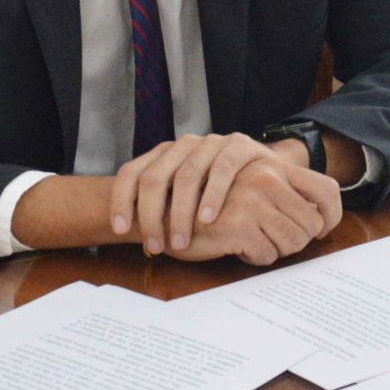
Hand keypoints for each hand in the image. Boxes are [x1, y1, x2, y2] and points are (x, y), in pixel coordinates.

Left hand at [108, 133, 285, 253]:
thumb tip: (128, 232)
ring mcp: (211, 143)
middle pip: (154, 177)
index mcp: (163, 154)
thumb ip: (162, 206)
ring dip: (180, 213)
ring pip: (186, 175)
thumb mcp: (186, 197)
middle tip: (155, 246)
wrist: (268, 173)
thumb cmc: (220, 193)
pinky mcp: (239, 146)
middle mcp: (183, 145)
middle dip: (151, 215)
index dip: (121, 200)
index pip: (131, 172)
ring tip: (181, 242)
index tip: (121, 230)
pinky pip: (222, 169)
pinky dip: (212, 196)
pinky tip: (208, 219)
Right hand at [190, 160, 342, 264]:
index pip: (327, 191)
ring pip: (293, 243)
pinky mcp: (239, 225)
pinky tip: (234, 247)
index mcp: (273, 166)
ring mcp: (254, 200)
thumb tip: (321, 221)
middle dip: (294, 241)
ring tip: (250, 241)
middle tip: (271, 241)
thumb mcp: (248, 189)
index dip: (332, 217)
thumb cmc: (209, 206)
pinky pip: (267, 256)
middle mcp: (266, 178)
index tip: (323, 231)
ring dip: (274, 250)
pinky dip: (253, 258)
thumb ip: (280, 194)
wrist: (165, 212)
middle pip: (312, 226)